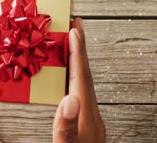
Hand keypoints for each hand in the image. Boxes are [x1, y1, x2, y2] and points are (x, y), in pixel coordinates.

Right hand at [53, 18, 105, 142]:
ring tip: (68, 46)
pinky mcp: (86, 129)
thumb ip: (67, 130)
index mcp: (87, 119)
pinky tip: (65, 82)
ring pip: (82, 86)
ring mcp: (90, 123)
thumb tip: (68, 100)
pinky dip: (72, 81)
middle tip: (74, 26)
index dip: (77, 54)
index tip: (75, 29)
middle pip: (84, 77)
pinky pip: (78, 96)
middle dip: (79, 51)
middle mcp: (91, 118)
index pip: (81, 80)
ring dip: (76, 64)